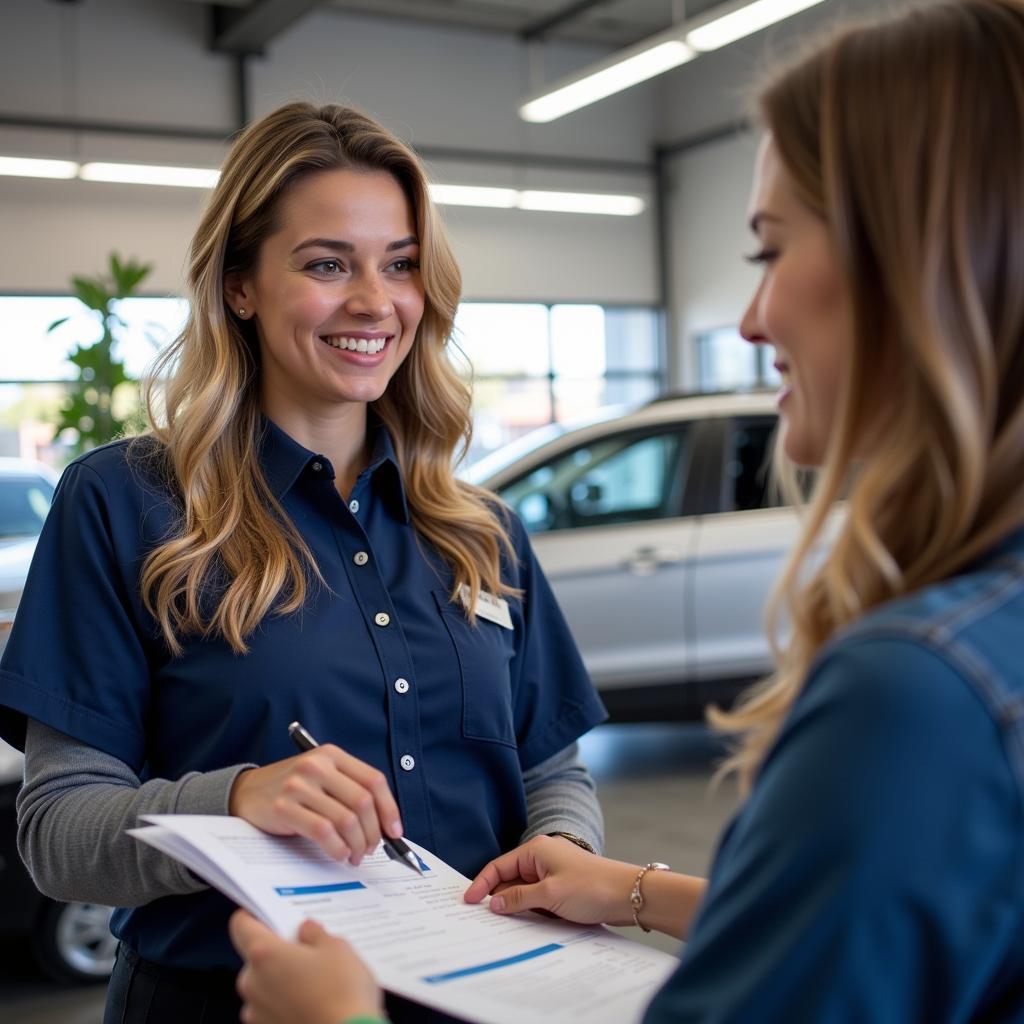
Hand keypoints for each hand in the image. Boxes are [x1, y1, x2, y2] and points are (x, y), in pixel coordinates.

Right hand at [229, 745, 401, 862]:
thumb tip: (385, 825)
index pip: (374, 780)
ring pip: (346, 819)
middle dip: (373, 832)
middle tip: (371, 850)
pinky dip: (337, 848)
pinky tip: (338, 854)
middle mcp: (317, 765)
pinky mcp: (284, 807)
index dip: (389, 808)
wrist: (246, 792)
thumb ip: (349, 791)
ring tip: (354, 855)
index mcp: (332, 755)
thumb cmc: (292, 789)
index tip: (395, 831)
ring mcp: (300, 785)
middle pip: (363, 802)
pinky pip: (323, 832)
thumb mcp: (322, 777)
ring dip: (357, 845)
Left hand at [230, 910, 381, 1023]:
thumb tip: (305, 930)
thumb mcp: (337, 948)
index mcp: (264, 954)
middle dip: (279, 952)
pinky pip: (271, 1010)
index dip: (254, 915)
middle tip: (309, 950)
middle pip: (256, 956)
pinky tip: (314, 1004)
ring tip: (317, 982)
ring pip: (264, 985)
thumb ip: (315, 934)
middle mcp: (252, 983)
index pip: (241, 924)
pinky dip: (287, 1004)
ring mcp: (256, 1013)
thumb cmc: (341, 993)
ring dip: (282, 980)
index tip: (270, 913)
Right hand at [463, 835, 637, 925]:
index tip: (467, 902)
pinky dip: (528, 909)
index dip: (481, 884)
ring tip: (497, 924)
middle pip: (509, 878)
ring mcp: (552, 872)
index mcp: (536, 850)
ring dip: (513, 905)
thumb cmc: (591, 887)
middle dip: (495, 896)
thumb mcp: (550, 895)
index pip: (499, 866)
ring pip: (523, 890)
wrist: (628, 894)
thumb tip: (493, 903)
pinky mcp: (562, 886)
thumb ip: (518, 898)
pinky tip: (522, 923)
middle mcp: (542, 857)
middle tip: (478, 917)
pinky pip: (537, 897)